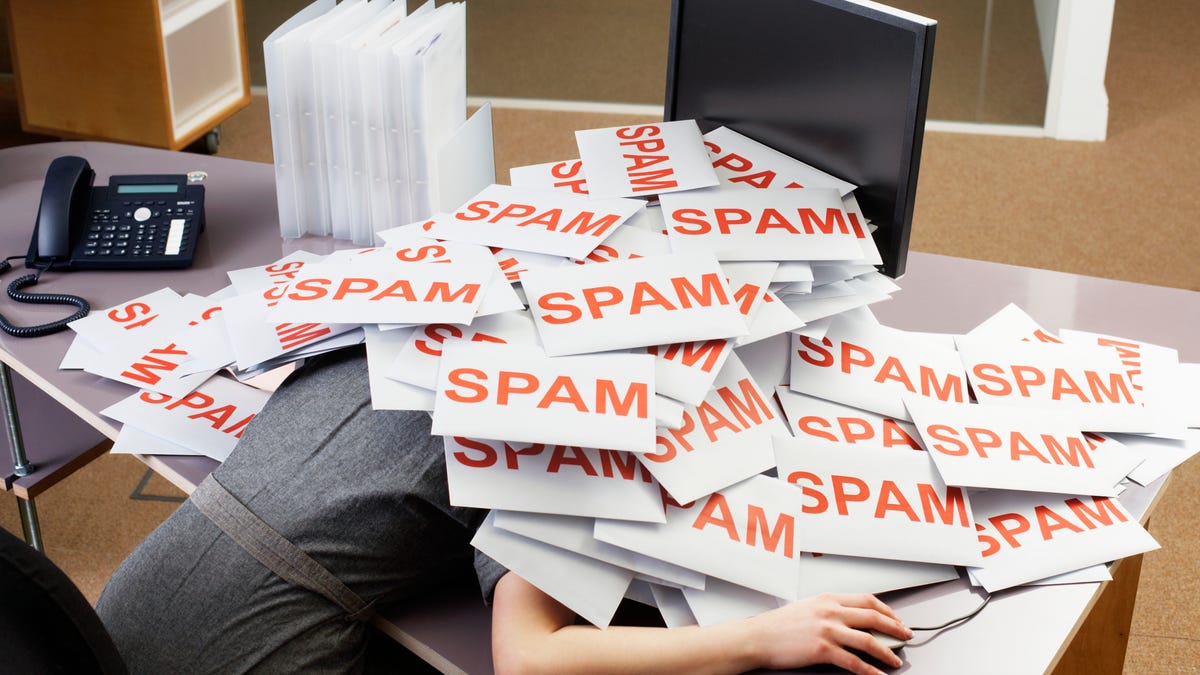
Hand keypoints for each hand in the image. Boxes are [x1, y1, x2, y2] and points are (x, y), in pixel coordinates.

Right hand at [744, 593, 911, 673]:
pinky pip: (854, 662)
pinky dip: (870, 671)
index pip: (867, 600)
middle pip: (873, 617)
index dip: (887, 610)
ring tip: (895, 661)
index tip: (896, 619)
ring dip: (887, 652)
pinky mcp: (822, 650)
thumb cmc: (778, 625)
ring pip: (868, 640)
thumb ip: (829, 611)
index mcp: (828, 598)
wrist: (758, 637)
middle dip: (895, 628)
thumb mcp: (807, 608)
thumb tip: (851, 621)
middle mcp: (830, 611)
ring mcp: (827, 630)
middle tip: (906, 636)